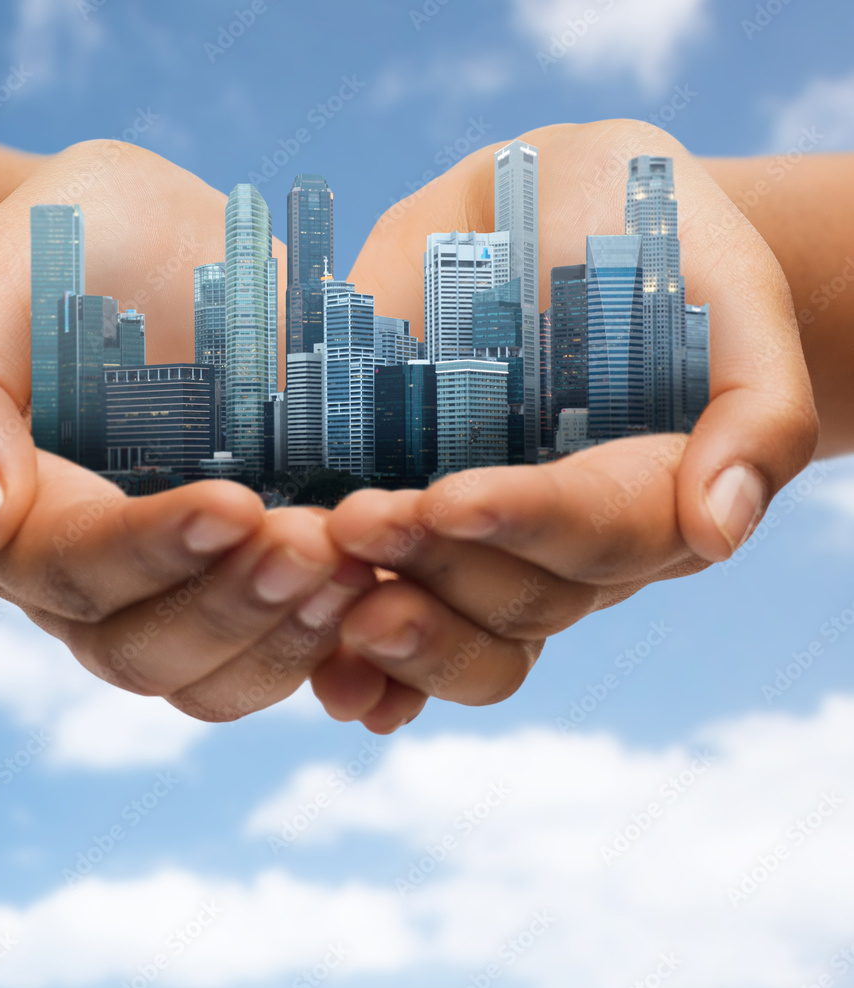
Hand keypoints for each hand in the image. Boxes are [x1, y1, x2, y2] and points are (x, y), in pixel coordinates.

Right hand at [0, 140, 373, 721]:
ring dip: (293, 638)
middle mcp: (101, 584)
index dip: (154, 550)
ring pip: (222, 677)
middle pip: (148, 651)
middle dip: (234, 607)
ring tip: (359, 566)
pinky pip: (293, 654)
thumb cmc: (69, 255)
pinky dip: (344, 648)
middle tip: (315, 545)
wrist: (155, 255)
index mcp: (25, 522)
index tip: (237, 502)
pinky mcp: (257, 581)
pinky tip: (394, 602)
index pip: (76, 568)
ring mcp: (183, 592)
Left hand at [312, 119, 817, 731]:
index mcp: (651, 488)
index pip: (603, 527)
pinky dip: (370, 668)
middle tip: (356, 523)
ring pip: (464, 632)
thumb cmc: (642, 235)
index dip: (529, 522)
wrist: (539, 211)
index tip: (450, 499)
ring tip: (330, 600)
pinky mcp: (421, 536)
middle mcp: (569, 540)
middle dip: (438, 568)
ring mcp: (492, 547)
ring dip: (399, 633)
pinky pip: (404, 623)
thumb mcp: (724, 290)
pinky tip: (331, 679)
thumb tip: (718, 534)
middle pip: (522, 595)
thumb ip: (754, 409)